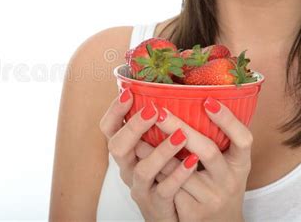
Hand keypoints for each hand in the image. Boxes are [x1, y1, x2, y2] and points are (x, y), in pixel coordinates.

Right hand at [99, 88, 198, 221]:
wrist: (173, 215)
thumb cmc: (162, 174)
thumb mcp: (151, 150)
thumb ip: (153, 127)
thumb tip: (162, 91)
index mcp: (125, 151)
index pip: (108, 129)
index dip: (114, 111)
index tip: (127, 92)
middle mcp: (127, 169)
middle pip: (117, 147)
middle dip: (133, 127)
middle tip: (152, 110)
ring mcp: (140, 188)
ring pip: (142, 170)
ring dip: (161, 151)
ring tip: (181, 134)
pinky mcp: (157, 206)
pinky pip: (165, 191)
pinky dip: (178, 175)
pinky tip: (192, 161)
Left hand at [144, 97, 251, 221]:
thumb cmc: (218, 186)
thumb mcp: (227, 165)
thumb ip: (216, 140)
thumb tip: (192, 102)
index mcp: (240, 164)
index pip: (243, 139)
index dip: (228, 120)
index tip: (208, 101)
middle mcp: (229, 180)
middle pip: (207, 150)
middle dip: (178, 127)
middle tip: (158, 110)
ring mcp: (211, 198)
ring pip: (179, 169)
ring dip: (156, 149)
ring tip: (138, 130)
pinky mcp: (192, 213)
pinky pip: (167, 187)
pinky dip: (153, 169)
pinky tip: (139, 156)